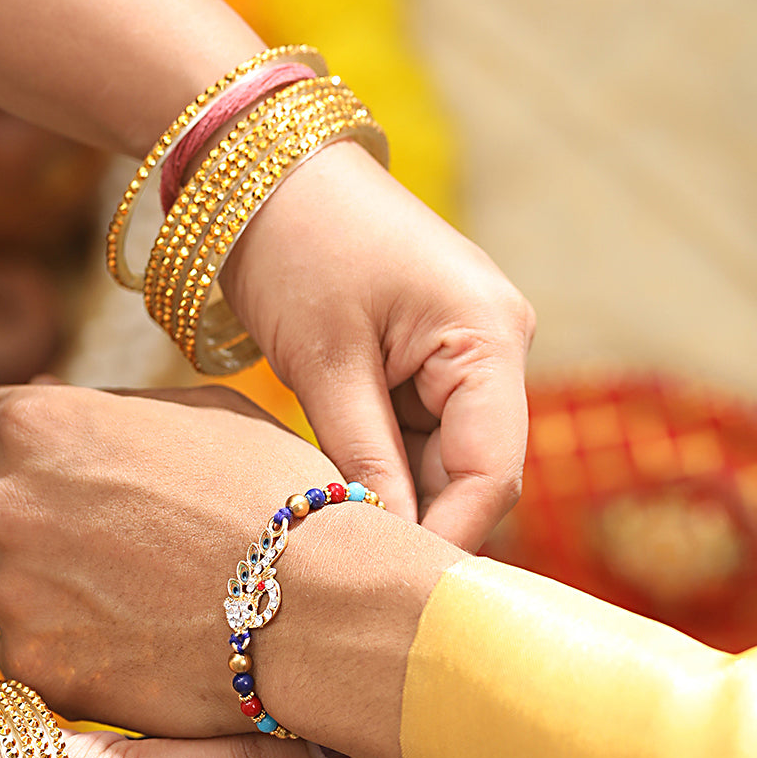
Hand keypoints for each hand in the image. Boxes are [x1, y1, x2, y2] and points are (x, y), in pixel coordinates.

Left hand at [0, 383, 457, 757]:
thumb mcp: (200, 413)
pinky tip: (135, 646)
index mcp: (37, 422)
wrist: (322, 603)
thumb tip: (42, 394)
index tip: (68, 478)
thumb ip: (108, 407)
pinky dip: (67, 653)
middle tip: (102, 545)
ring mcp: (14, 590)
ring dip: (38, 590)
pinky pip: (26, 655)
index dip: (26, 453)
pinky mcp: (38, 666)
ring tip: (128, 600)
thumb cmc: (277, 495)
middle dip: (24, 521)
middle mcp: (4, 501)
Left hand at [221, 140, 534, 552]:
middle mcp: (494, 349)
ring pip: (442, 463)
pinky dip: (378, 470)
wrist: (262, 166)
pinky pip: (416, 438)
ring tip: (331, 541)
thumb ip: (364, 459)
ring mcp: (463, 356)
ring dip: (394, 501)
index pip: (494, 472)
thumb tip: (387, 549)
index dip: (447, 538)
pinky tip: (333, 498)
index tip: (392, 591)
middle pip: (475, 474)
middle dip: (419, 525)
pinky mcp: (426, 362)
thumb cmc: (297, 243)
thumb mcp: (326, 363)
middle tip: (354, 581)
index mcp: (490, 338)